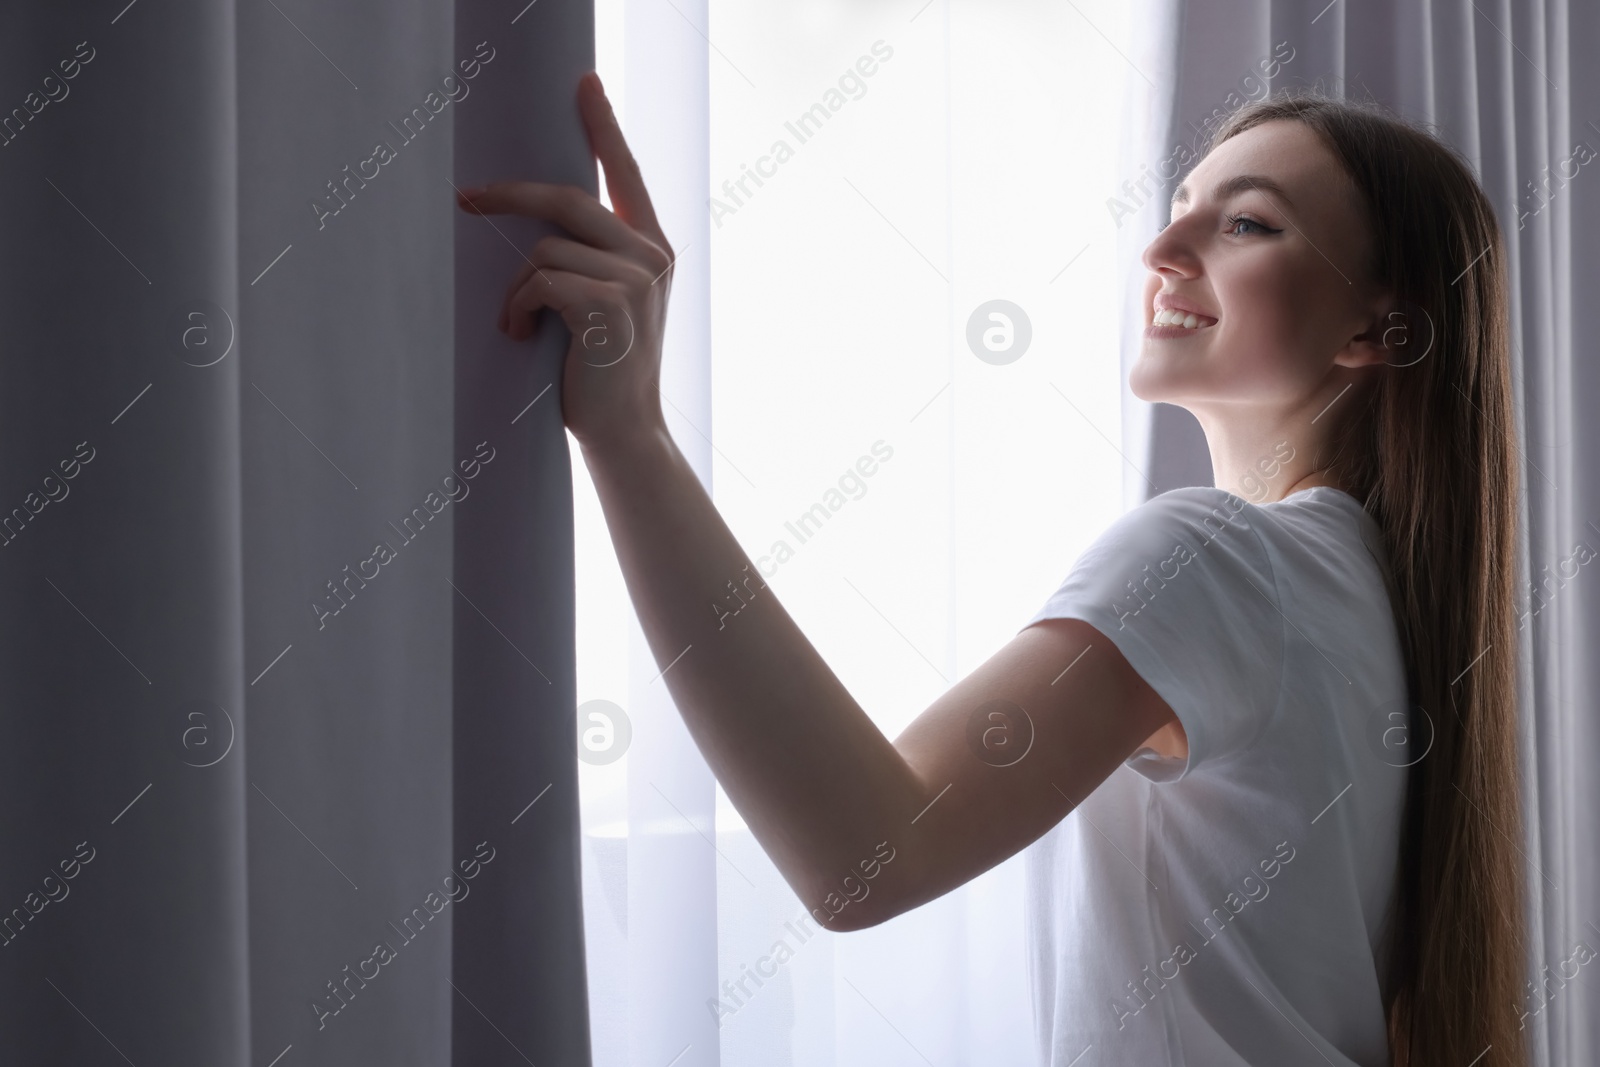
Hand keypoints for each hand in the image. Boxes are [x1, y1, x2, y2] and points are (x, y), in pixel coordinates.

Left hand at [455, 70, 673, 448]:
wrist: (624, 433)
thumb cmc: (600, 374)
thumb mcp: (604, 306)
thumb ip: (590, 259)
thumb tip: (530, 225)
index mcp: (652, 250)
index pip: (626, 174)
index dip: (604, 125)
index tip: (584, 83)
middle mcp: (652, 256)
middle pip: (569, 198)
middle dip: (510, 195)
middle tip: (466, 199)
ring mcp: (636, 279)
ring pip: (545, 248)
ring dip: (515, 287)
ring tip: (516, 324)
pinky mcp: (611, 304)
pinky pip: (540, 279)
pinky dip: (517, 307)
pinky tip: (519, 334)